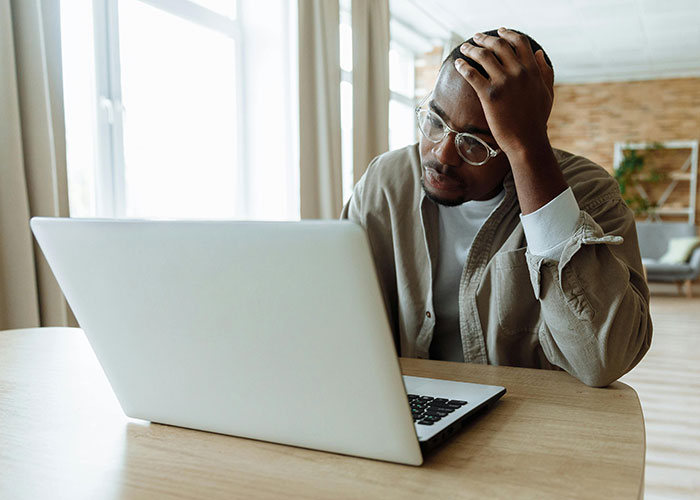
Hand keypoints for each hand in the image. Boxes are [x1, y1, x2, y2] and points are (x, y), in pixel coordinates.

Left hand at [454, 28, 554, 159]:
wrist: (526, 141)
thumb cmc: (537, 120)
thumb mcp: (547, 92)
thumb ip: (545, 71)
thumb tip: (539, 53)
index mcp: (532, 70)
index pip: (519, 42)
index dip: (507, 34)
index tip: (499, 31)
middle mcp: (518, 72)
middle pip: (499, 45)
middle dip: (485, 38)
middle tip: (476, 38)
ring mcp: (503, 82)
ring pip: (483, 56)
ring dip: (471, 48)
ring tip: (464, 48)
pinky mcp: (489, 95)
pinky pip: (472, 74)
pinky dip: (463, 66)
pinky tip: (458, 64)